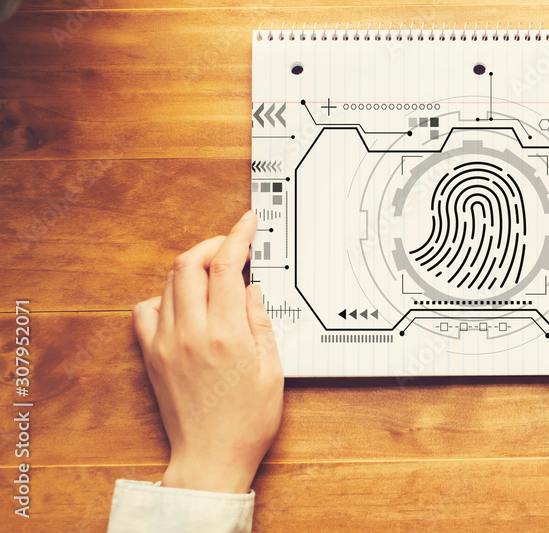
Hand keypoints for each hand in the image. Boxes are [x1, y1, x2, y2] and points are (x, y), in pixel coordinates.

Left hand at [131, 210, 283, 492]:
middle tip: (232, 244)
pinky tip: (184, 304)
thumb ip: (260, 322)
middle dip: (212, 243)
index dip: (237, 236)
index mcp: (226, 334)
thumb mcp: (272, 369)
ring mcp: (166, 343)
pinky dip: (164, 296)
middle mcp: (190, 332)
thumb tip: (251, 287)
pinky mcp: (151, 356)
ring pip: (169, 282)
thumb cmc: (248, 421)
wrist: (211, 457)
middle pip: (190, 263)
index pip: (225, 266)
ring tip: (214, 272)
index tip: (247, 222)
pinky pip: (146, 310)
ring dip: (191, 266)